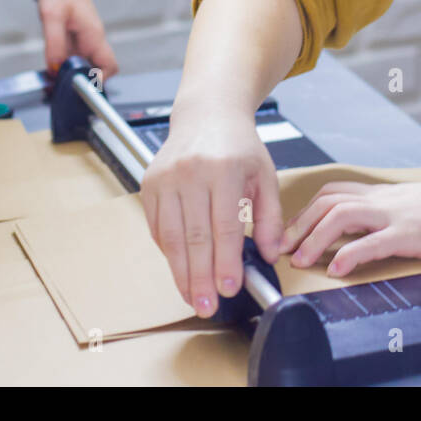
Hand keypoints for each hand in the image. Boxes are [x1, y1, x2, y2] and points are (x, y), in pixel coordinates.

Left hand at [35, 0, 118, 80]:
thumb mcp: (52, 16)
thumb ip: (54, 44)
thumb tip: (55, 69)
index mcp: (94, 35)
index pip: (109, 66)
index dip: (99, 80)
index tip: (81, 86)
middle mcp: (93, 40)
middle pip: (99, 70)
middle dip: (82, 81)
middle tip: (62, 88)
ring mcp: (86, 41)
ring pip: (85, 66)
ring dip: (71, 75)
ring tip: (52, 81)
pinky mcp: (77, 40)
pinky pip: (75, 59)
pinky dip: (64, 66)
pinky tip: (51, 68)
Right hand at [140, 108, 284, 317]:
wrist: (207, 114)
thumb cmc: (239, 146)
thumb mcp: (265, 176)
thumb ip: (270, 218)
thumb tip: (270, 255)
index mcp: (224, 169)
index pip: (224, 226)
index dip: (226, 261)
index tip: (229, 288)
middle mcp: (191, 172)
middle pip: (194, 236)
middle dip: (200, 276)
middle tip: (206, 306)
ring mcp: (165, 178)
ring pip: (170, 236)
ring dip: (180, 272)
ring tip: (191, 297)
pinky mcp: (149, 184)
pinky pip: (156, 227)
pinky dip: (168, 252)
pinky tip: (180, 269)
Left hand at [279, 178, 420, 277]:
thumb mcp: (412, 206)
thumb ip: (386, 213)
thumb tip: (366, 229)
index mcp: (381, 195)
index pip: (333, 192)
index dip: (306, 211)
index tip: (290, 231)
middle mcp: (381, 200)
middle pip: (327, 201)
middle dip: (299, 224)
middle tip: (282, 248)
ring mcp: (394, 215)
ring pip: (341, 216)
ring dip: (314, 238)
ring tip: (299, 259)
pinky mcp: (409, 233)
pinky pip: (372, 242)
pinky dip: (349, 254)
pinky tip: (335, 268)